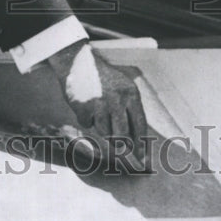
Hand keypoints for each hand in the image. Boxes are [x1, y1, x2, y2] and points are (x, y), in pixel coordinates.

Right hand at [47, 41, 149, 168]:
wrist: (77, 61)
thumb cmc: (103, 79)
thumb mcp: (122, 88)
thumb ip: (129, 110)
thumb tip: (135, 141)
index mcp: (131, 94)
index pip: (140, 125)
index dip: (142, 145)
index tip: (142, 159)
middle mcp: (117, 99)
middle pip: (123, 136)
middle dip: (122, 146)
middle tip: (119, 149)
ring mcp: (100, 103)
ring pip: (105, 132)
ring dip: (101, 127)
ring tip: (98, 112)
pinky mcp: (84, 106)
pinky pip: (87, 124)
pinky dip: (86, 119)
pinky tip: (85, 105)